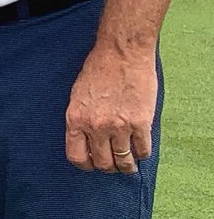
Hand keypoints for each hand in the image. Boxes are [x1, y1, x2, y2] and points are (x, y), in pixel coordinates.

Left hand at [65, 43, 155, 172]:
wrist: (122, 52)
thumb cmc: (98, 68)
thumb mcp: (78, 94)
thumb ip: (81, 119)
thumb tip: (86, 142)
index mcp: (76, 118)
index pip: (76, 157)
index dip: (86, 163)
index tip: (92, 161)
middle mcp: (96, 126)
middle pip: (102, 164)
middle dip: (108, 166)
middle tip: (113, 161)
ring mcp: (119, 126)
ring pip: (124, 162)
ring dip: (127, 165)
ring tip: (128, 162)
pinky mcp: (141, 124)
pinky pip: (143, 152)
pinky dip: (142, 153)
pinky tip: (139, 146)